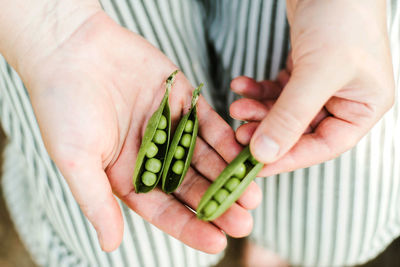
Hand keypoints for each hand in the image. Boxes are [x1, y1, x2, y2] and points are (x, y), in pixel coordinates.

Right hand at [20, 11, 260, 251]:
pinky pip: (208, 124)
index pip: (163, 209)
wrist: (70, 47)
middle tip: (244, 222)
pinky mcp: (182, 100)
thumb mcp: (75, 159)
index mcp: (126, 174)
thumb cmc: (64, 105)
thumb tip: (109, 246)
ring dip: (228, 176)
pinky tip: (244, 155)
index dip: (190, 226)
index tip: (217, 242)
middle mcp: (152, 155)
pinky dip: (226, 140)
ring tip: (252, 195)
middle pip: (190, 186)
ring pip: (204, 158)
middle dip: (217, 204)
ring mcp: (169, 127)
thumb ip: (97, 201)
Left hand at [230, 0, 393, 175]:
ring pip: (284, 112)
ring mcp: (321, 86)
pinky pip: (276, 91)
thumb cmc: (342, 16)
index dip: (288, 159)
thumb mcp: (318, 71)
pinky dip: (258, 90)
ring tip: (236, 106)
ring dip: (258, 110)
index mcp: (362, 107)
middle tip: (239, 134)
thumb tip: (265, 153)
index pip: (323, 146)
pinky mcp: (302, 71)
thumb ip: (291, 115)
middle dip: (267, 132)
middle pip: (299, 131)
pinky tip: (241, 85)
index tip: (256, 166)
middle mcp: (343, 100)